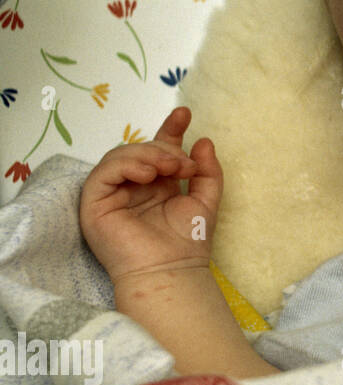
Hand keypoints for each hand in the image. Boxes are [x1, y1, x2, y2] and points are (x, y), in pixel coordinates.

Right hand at [79, 106, 222, 282]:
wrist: (172, 271)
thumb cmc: (188, 242)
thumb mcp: (206, 199)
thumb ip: (207, 170)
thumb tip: (203, 140)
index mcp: (156, 185)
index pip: (158, 150)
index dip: (169, 129)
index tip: (185, 113)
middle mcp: (132, 187)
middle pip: (139, 149)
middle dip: (164, 148)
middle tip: (183, 164)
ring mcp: (112, 195)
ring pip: (120, 157)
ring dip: (147, 155)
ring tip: (169, 168)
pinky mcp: (94, 204)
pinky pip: (103, 172)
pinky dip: (126, 166)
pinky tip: (147, 175)